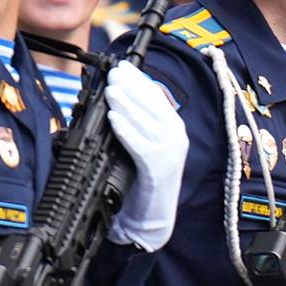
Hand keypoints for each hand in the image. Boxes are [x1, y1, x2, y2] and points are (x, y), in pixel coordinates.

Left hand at [103, 66, 186, 250]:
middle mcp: (175, 137)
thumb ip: (136, 125)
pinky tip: (114, 119)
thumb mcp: (143, 146)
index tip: (123, 68)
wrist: (154, 217)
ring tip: (111, 91)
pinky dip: (126, 130)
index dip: (139, 80)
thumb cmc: (144, 181)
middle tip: (113, 74)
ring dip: (126, 104)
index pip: (156, 97)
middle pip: (151, 105)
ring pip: (145, 121)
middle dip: (131, 87)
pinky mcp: (158, 167)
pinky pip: (140, 144)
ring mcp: (169, 152)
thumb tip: (119, 100)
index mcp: (173, 128)